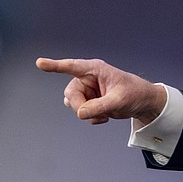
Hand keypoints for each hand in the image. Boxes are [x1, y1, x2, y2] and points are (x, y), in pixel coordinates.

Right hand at [36, 57, 166, 124]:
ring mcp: (87, 90)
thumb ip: (99, 106)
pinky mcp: (88, 101)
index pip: (72, 66)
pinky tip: (104, 116)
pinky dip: (90, 118)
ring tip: (104, 113)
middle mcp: (87, 78)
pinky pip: (80, 112)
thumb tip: (80, 113)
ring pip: (73, 104)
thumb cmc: (134, 93)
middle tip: (97, 113)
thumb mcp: (119, 100)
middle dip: (81, 106)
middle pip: (71, 94)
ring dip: (86, 113)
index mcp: (95, 69)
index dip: (55, 65)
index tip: (40, 63)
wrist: (142, 102)